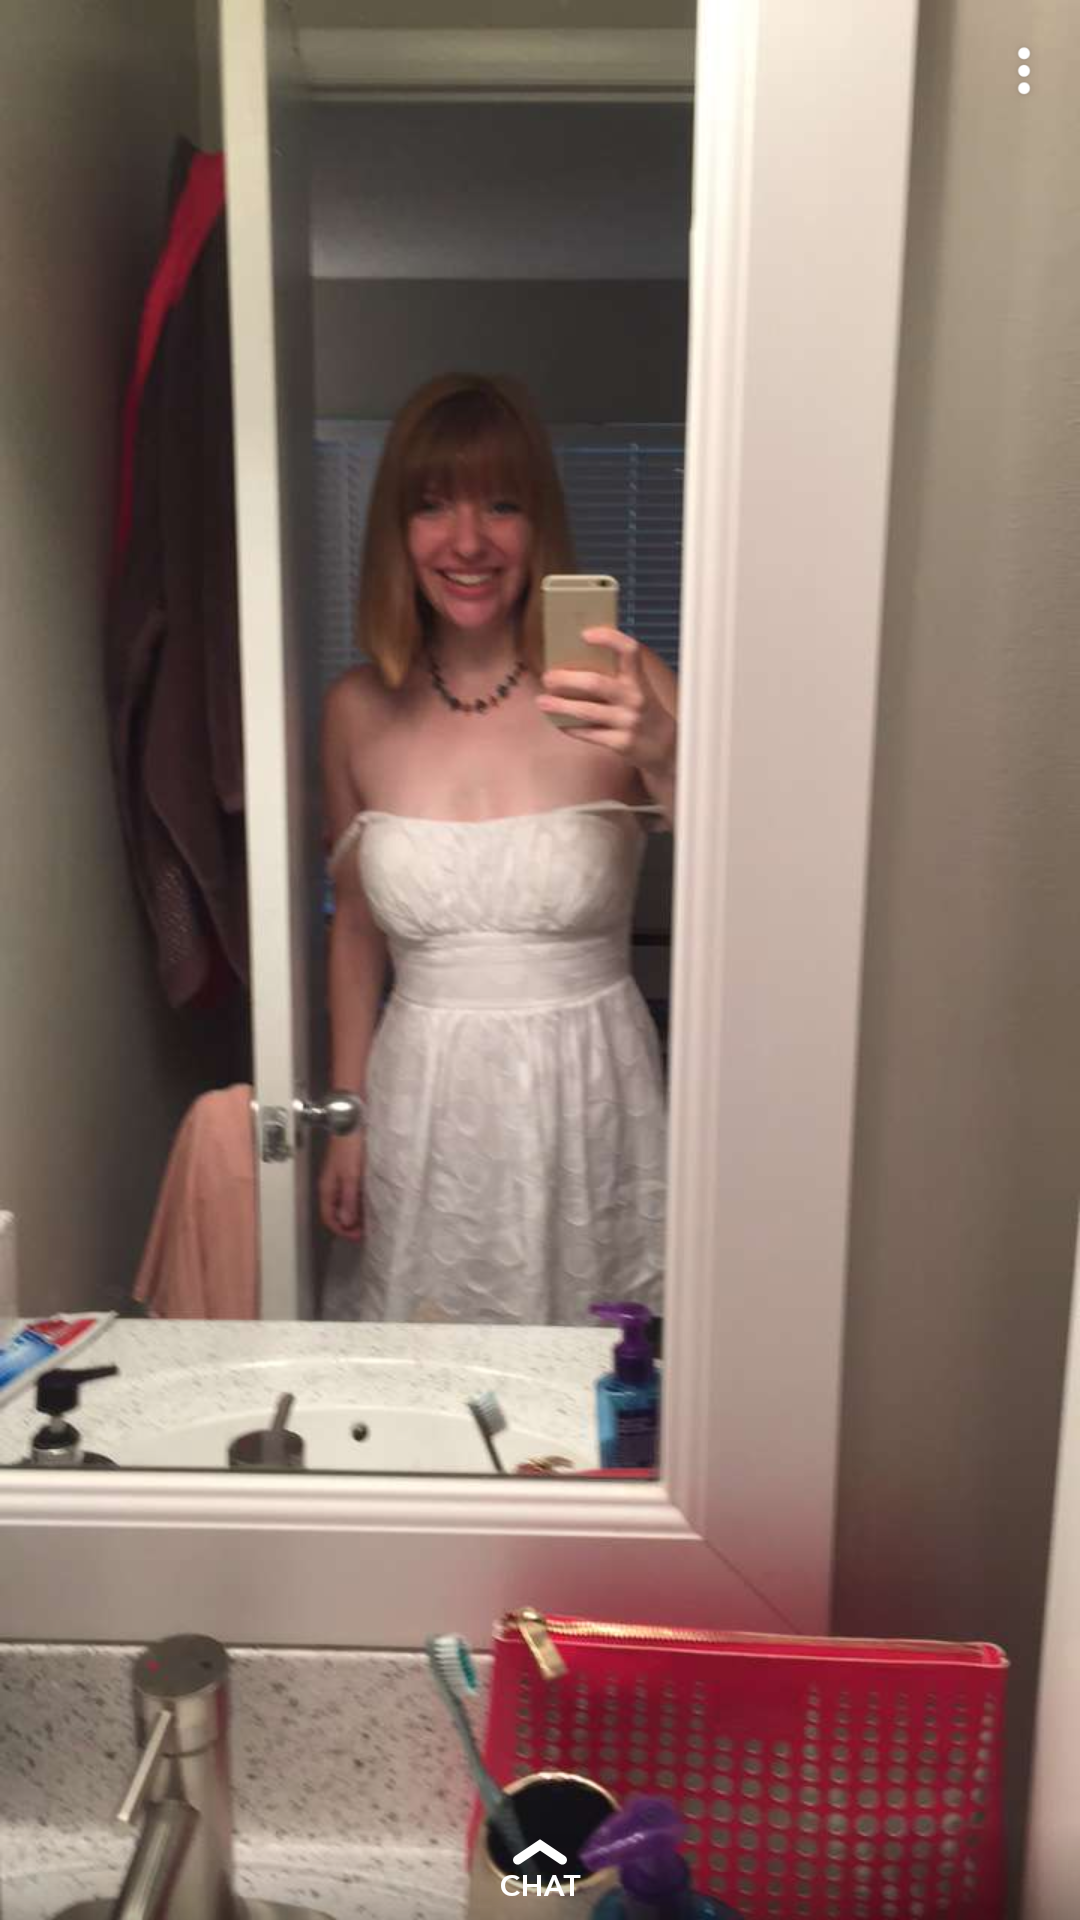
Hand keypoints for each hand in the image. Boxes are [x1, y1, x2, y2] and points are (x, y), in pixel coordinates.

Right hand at [319, 1131, 365, 1240]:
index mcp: (327, 1188)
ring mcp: (339, 1179)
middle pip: (336, 1212)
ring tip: (369, 1220)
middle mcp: (331, 1186)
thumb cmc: (349, 1148)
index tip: (357, 1236)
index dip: (342, 1230)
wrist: (351, 1123)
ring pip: (344, 1203)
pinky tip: (369, 1203)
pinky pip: (351, 1193)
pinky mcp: (349, 1172)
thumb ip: (348, 1200)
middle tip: (365, 1231)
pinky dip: (358, 1201)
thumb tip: (346, 1222)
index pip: (329, 1217)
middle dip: (349, 1224)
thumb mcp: (351, 1177)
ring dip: (354, 1213)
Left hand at [537, 628, 675, 777]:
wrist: (666, 748)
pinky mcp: (621, 744)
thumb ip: (617, 675)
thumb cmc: (644, 712)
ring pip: (587, 712)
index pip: (629, 651)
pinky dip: (570, 728)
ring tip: (542, 702)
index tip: (585, 634)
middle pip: (596, 684)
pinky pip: (588, 734)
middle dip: (567, 679)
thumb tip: (578, 657)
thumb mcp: (639, 689)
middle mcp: (635, 699)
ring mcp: (627, 722)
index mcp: (639, 680)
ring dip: (560, 706)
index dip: (609, 639)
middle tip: (548, 677)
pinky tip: (558, 722)